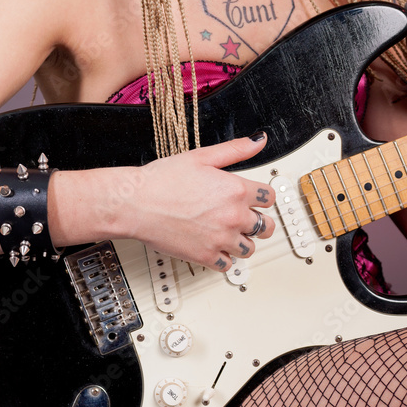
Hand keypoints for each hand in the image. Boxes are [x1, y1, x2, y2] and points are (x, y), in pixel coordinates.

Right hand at [129, 133, 275, 270]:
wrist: (137, 203)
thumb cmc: (163, 179)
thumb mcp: (202, 156)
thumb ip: (235, 150)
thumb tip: (258, 141)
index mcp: (236, 190)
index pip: (270, 197)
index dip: (262, 196)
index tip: (254, 197)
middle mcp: (233, 216)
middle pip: (266, 226)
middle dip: (259, 221)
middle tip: (246, 218)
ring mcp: (221, 239)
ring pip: (250, 248)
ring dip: (243, 241)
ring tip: (229, 232)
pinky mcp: (206, 256)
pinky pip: (228, 265)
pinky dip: (224, 258)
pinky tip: (215, 246)